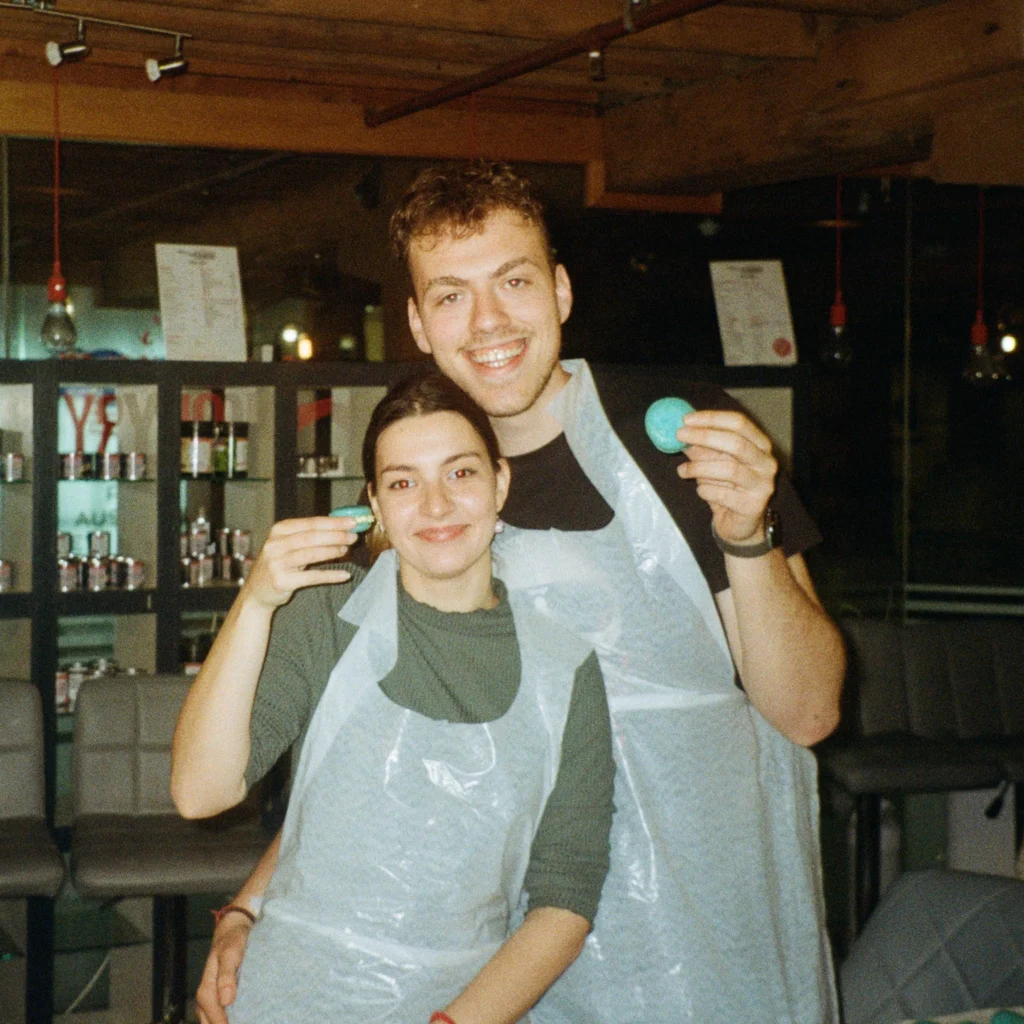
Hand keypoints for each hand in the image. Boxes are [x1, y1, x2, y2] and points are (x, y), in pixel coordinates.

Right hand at [195, 914, 252, 1023]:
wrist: (232, 930)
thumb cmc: (232, 940)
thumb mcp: (231, 953)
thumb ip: (227, 975)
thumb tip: (226, 1000)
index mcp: (206, 991)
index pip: (215, 1019)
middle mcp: (205, 998)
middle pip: (212, 1023)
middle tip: (246, 1021)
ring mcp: (210, 999)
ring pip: (213, 1020)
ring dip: (226, 1021)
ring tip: (246, 1019)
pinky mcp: (218, 997)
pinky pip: (219, 1015)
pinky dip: (228, 1018)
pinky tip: (243, 1017)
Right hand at [241, 516, 359, 609]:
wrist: (256, 592)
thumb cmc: (279, 565)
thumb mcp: (287, 546)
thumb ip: (309, 536)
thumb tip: (341, 526)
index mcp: (279, 531)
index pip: (310, 523)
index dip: (333, 522)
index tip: (352, 522)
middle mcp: (275, 545)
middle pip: (311, 537)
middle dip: (335, 535)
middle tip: (354, 536)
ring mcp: (277, 563)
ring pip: (310, 554)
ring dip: (332, 551)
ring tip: (347, 550)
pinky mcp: (281, 582)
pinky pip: (311, 577)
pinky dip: (329, 575)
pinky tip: (344, 575)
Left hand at [675, 409, 776, 544]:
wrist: (739, 525)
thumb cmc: (726, 488)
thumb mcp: (712, 463)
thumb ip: (700, 447)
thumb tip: (681, 431)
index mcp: (760, 445)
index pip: (739, 423)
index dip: (712, 419)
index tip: (686, 420)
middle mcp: (766, 462)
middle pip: (736, 443)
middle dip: (704, 437)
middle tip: (680, 436)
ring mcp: (763, 485)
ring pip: (729, 469)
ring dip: (700, 467)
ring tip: (683, 470)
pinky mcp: (753, 506)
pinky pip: (723, 494)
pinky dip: (705, 490)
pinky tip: (701, 491)